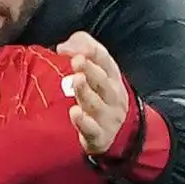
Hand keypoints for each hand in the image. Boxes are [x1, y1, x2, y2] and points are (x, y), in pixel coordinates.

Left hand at [57, 31, 129, 154]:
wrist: (120, 133)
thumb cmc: (100, 95)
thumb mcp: (96, 71)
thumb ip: (80, 51)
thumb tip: (63, 47)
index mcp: (111, 76)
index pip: (105, 60)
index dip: (91, 51)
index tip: (74, 48)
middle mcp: (112, 95)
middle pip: (102, 81)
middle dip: (90, 69)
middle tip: (76, 60)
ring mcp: (108, 117)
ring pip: (96, 104)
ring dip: (86, 91)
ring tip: (76, 80)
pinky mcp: (99, 136)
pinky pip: (92, 129)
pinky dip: (84, 122)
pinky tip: (74, 112)